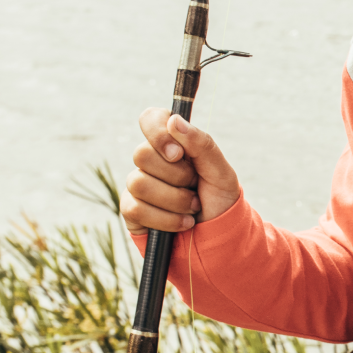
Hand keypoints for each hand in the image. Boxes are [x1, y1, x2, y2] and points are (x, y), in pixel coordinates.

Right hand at [119, 109, 242, 234]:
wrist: (218, 234)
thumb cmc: (219, 198)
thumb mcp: (220, 171)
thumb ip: (201, 144)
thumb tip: (174, 120)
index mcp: (173, 144)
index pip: (150, 119)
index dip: (158, 134)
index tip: (178, 154)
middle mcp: (151, 161)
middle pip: (141, 154)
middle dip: (176, 175)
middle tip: (194, 185)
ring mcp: (138, 184)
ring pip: (139, 183)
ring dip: (175, 200)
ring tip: (193, 207)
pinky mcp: (131, 210)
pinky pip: (136, 209)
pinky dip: (166, 219)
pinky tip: (183, 222)